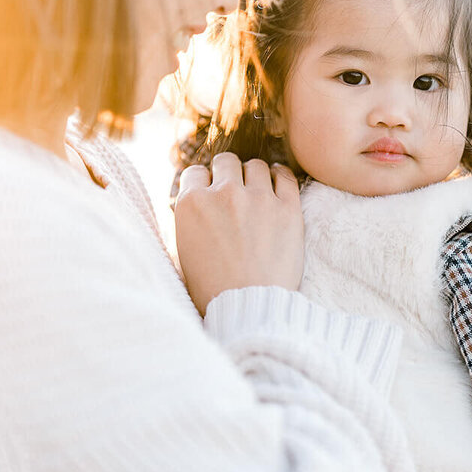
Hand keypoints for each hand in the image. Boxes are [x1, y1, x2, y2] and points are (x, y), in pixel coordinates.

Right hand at [173, 153, 303, 314]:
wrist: (249, 309)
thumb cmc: (213, 291)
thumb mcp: (183, 253)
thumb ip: (188, 222)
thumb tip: (194, 205)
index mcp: (192, 204)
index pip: (195, 172)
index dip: (203, 182)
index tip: (210, 192)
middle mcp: (224, 194)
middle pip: (226, 162)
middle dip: (228, 173)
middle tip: (234, 190)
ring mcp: (258, 198)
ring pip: (255, 165)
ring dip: (254, 175)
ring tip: (257, 189)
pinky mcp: (288, 208)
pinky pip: (285, 176)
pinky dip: (280, 176)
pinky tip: (278, 182)